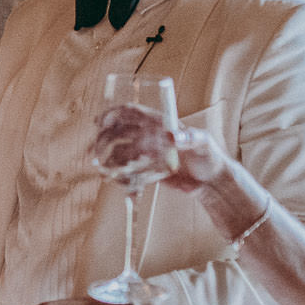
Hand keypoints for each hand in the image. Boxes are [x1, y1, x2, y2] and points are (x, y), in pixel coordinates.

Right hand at [92, 107, 227, 192]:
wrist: (211, 182)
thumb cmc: (210, 156)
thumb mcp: (204, 143)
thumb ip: (190, 137)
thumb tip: (174, 135)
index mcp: (159, 123)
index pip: (131, 112)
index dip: (113, 114)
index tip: (100, 123)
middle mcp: (149, 137)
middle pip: (118, 133)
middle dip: (103, 141)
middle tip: (94, 153)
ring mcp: (146, 155)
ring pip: (119, 155)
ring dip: (109, 164)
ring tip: (107, 175)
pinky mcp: (147, 173)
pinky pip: (129, 176)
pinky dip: (125, 183)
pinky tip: (129, 192)